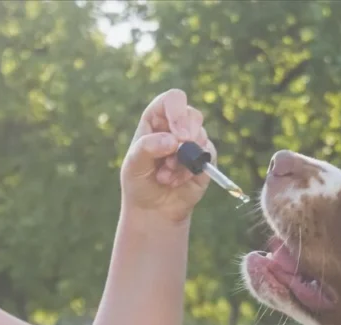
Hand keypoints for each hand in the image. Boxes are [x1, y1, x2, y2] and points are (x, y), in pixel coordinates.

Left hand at [121, 88, 216, 223]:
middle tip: (176, 153)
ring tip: (166, 175)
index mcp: (156, 120)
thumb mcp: (133, 164)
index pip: (172, 100)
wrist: (154, 208)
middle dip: (188, 135)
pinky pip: (208, 157)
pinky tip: (177, 181)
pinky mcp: (205, 159)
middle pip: (192, 114)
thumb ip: (148, 148)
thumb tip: (174, 140)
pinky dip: (192, 171)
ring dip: (184, 160)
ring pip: (201, 136)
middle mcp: (176, 127)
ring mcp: (192, 143)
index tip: (180, 135)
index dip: (178, 112)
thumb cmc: (139, 182)